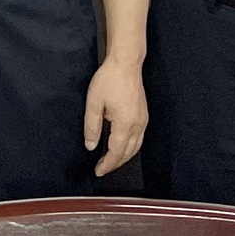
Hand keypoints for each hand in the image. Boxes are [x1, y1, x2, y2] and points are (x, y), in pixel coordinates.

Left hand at [85, 56, 147, 175]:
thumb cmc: (109, 80)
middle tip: (102, 169)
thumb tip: (90, 146)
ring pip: (136, 147)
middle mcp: (138, 125)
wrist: (126, 64)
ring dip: (124, 157)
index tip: (98, 171)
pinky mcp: (144, 115)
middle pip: (128, 153)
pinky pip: (139, 138)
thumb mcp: (94, 104)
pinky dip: (130, 148)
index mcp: (125, 124)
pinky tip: (122, 147)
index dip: (107, 164)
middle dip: (115, 164)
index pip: (116, 152)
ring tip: (111, 161)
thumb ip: (92, 127)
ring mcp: (143, 120)